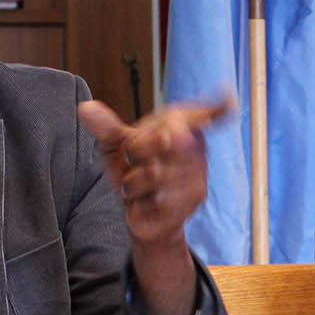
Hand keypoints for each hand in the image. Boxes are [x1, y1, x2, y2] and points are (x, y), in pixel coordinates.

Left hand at [79, 94, 233, 249]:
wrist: (141, 211)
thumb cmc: (134, 170)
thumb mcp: (115, 145)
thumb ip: (105, 126)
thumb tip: (85, 108)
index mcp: (180, 124)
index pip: (199, 114)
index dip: (215, 109)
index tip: (229, 103)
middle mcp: (195, 145)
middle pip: (163, 141)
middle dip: (137, 154)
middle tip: (135, 162)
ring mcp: (198, 172)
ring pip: (155, 172)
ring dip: (135, 182)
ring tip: (139, 184)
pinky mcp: (195, 197)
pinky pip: (159, 195)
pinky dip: (142, 200)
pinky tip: (146, 201)